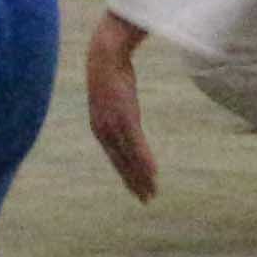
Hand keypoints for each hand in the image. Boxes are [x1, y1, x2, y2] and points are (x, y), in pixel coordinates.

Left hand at [86, 11, 160, 201]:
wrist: (105, 57)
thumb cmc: (111, 75)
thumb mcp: (115, 98)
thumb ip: (120, 110)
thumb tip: (126, 111)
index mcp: (102, 130)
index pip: (116, 160)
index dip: (127, 176)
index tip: (137, 189)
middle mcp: (105, 133)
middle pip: (122, 165)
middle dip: (134, 183)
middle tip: (146, 199)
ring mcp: (115, 128)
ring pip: (129, 160)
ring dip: (142, 177)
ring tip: (152, 192)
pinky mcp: (125, 119)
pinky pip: (136, 146)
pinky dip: (145, 161)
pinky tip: (153, 174)